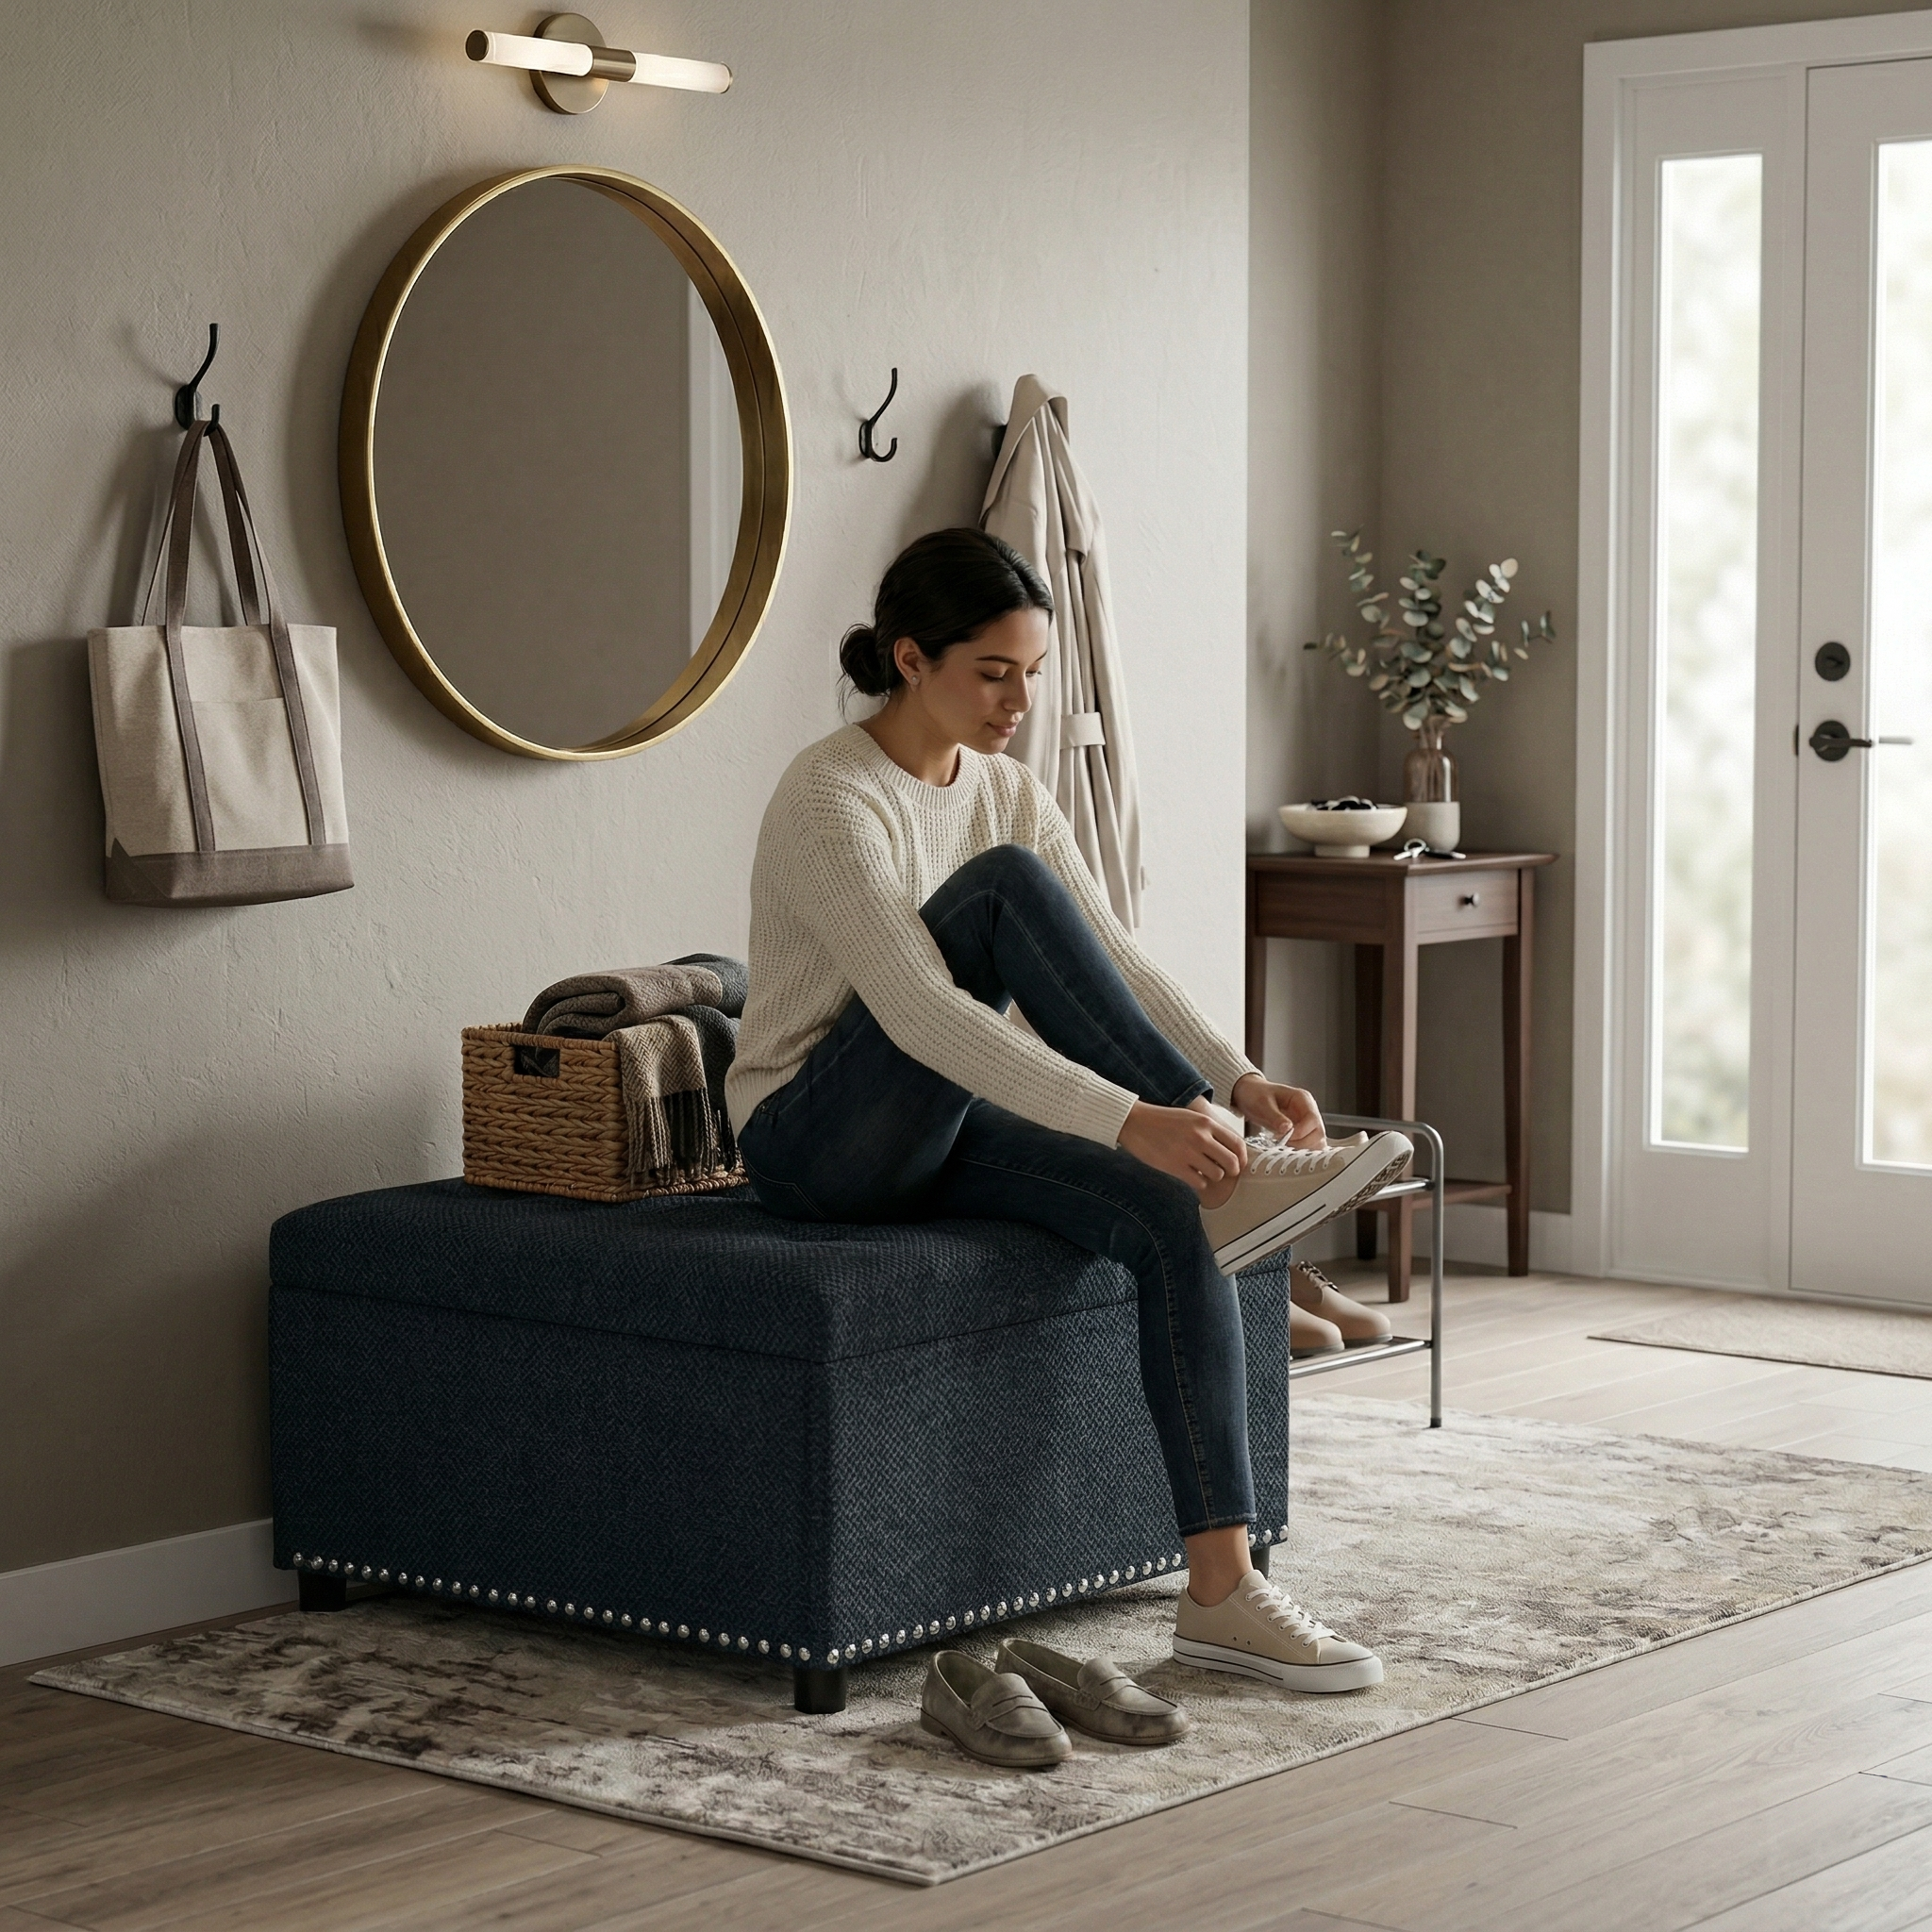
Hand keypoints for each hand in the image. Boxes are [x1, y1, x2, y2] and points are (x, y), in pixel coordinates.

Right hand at [1117, 1100, 1246, 1199]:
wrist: (1134, 1122)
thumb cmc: (1162, 1120)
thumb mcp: (1190, 1117)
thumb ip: (1209, 1130)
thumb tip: (1229, 1149)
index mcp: (1206, 1123)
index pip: (1237, 1143)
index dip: (1242, 1158)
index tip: (1239, 1164)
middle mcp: (1201, 1137)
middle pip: (1232, 1163)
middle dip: (1231, 1171)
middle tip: (1224, 1172)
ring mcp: (1188, 1152)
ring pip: (1217, 1175)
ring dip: (1212, 1176)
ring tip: (1202, 1171)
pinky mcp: (1175, 1166)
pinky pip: (1200, 1182)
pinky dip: (1198, 1182)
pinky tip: (1191, 1175)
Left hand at [1230, 1073, 1324, 1144]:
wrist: (1248, 1093)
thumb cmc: (1255, 1094)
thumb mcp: (1262, 1103)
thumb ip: (1275, 1117)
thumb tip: (1288, 1130)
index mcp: (1302, 1099)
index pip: (1313, 1119)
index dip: (1301, 1132)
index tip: (1285, 1137)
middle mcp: (1308, 1110)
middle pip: (1318, 1132)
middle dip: (1302, 1142)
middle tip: (1283, 1144)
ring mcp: (1306, 1122)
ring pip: (1316, 1141)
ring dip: (1302, 1148)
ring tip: (1284, 1146)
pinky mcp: (1301, 1132)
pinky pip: (1309, 1145)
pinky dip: (1301, 1150)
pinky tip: (1286, 1149)